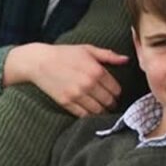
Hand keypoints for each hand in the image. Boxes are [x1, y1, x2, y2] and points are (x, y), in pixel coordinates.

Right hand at [4, 43, 127, 116]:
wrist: (39, 62)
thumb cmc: (65, 53)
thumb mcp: (88, 49)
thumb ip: (109, 55)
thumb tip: (126, 60)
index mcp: (97, 70)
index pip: (116, 89)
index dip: (117, 92)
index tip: (115, 93)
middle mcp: (89, 84)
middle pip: (109, 101)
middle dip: (112, 103)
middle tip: (110, 102)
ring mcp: (77, 95)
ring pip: (98, 111)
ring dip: (102, 111)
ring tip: (102, 108)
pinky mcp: (66, 102)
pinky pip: (83, 115)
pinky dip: (89, 115)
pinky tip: (90, 112)